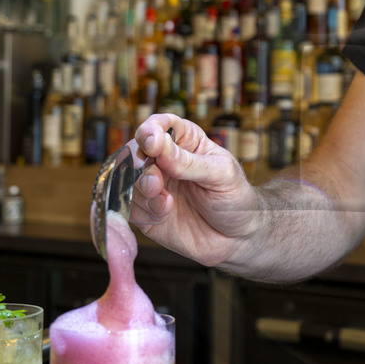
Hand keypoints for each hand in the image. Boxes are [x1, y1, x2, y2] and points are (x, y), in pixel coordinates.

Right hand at [128, 113, 260, 267]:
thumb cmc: (235, 199)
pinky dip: (143, 211)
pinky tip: (164, 216)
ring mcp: (154, 186)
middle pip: (136, 151)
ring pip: (127, 180)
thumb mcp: (221, 175)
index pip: (161, 125)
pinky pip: (129, 207)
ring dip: (142, 190)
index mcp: (186, 142)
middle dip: (141, 166)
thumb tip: (159, 146)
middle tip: (156, 183)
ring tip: (165, 202)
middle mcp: (164, 161)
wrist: (237, 238)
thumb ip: (189, 163)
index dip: (151, 130)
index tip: (152, 143)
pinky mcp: (146, 212)